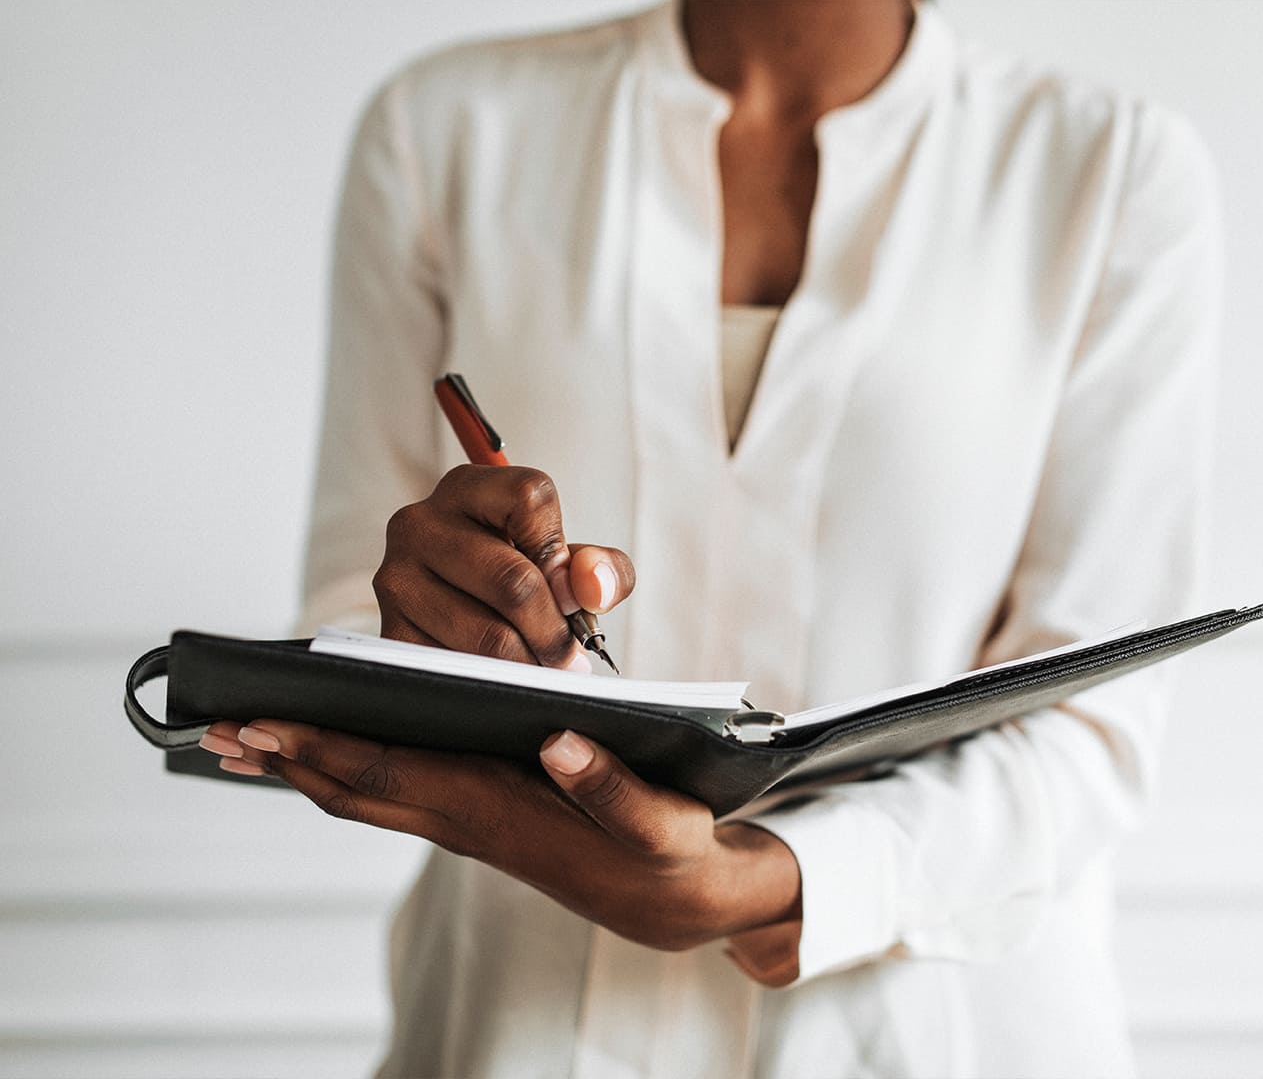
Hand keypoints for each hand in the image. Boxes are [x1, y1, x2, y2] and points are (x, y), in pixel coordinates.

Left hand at [199, 722, 802, 983]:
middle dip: (287, 761)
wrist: (679, 904)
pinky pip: (395, 793)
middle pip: (357, 791)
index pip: (394, 777)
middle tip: (218, 727)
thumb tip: (557, 740)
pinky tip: (335, 747)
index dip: (325, 750)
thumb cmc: (671, 855)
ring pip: (369, 796)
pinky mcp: (482, 816)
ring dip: (307, 768)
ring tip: (252, 737)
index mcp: (502, 813)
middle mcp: (471, 822)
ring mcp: (471, 823)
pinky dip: (349, 768)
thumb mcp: (662, 824)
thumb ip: (611, 787)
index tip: (265, 723)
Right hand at [374, 464, 634, 667]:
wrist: (460, 610)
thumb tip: (593, 589)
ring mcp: (397, 577)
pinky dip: (493, 683)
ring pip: (489, 636)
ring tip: (540, 667)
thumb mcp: (569, 562)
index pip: (532, 500)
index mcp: (469, 488)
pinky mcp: (390, 630)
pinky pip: (458, 668)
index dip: (564, 556)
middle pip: (514, 581)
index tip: (571, 595)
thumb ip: (602, 568)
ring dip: (528, 665)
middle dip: (554, 632)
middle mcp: (421, 523)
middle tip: (569, 656)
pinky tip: (503, 676)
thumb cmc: (520, 577)